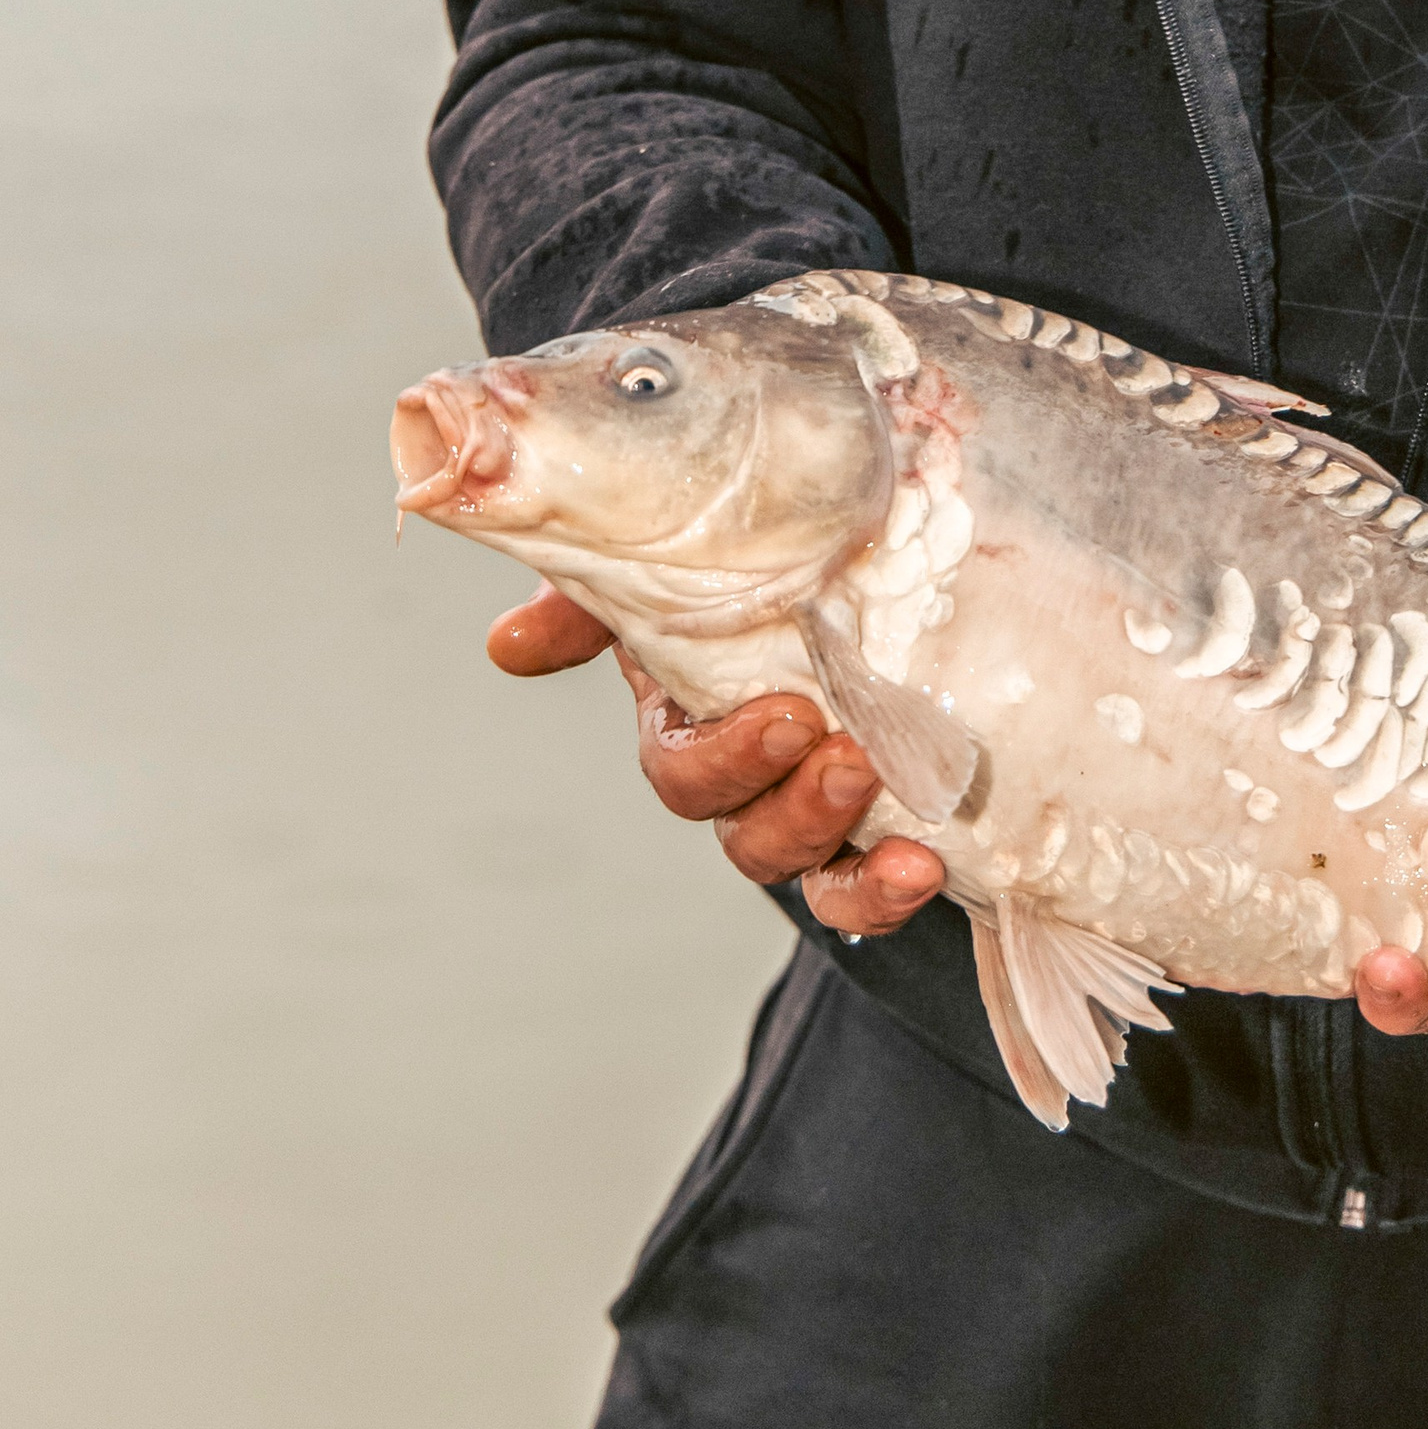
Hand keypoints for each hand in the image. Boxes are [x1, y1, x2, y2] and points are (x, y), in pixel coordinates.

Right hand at [483, 582, 945, 938]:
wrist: (886, 537)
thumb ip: (598, 587)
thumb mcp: (687, 546)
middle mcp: (745, 769)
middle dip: (787, 797)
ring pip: (795, 864)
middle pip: (738, 826)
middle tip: (835, 739)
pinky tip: (919, 863)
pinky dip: (884, 891)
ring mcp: (809, 805)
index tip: (785, 714)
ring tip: (874, 779)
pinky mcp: (877, 826)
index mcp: (691, 706)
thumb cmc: (768, 544)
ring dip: (830, 833)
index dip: (721, 757)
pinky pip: (864, 889)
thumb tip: (508, 646)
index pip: (679, 765)